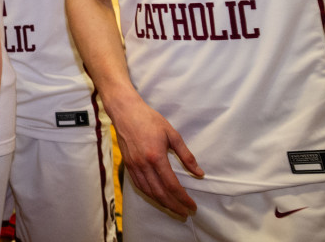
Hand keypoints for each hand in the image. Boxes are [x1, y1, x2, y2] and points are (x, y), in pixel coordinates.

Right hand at [111, 98, 202, 216]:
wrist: (125, 112)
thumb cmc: (149, 120)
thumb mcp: (172, 134)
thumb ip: (186, 155)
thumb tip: (199, 173)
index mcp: (156, 156)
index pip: (172, 185)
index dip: (183, 198)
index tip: (192, 205)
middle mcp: (143, 164)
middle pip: (160, 193)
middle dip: (174, 206)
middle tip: (185, 213)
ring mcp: (134, 165)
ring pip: (148, 192)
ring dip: (162, 203)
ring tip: (173, 208)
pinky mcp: (128, 164)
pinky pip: (139, 185)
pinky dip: (149, 194)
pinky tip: (157, 196)